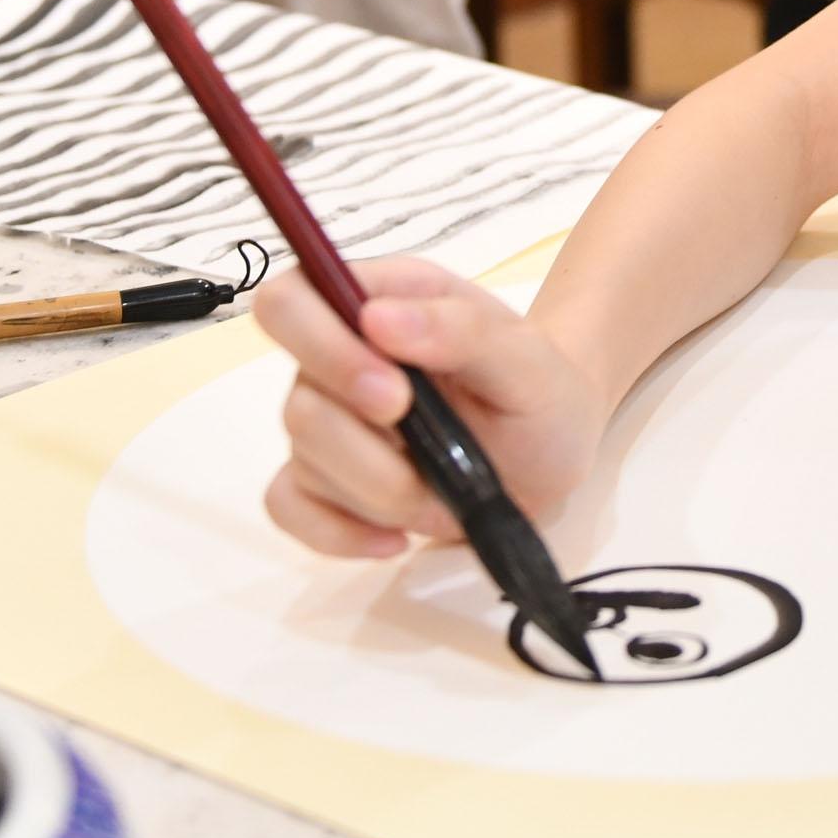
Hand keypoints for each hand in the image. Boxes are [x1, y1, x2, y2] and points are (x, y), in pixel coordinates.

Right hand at [252, 259, 609, 558]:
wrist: (547, 451)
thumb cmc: (538, 389)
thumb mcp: (525, 357)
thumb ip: (460, 329)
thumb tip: (376, 318)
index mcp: (379, 300)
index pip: (290, 302)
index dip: (318, 346)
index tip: (394, 391)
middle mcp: (338, 356)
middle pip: (297, 400)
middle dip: (361, 439)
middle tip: (424, 449)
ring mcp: (328, 422)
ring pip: (305, 460)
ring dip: (380, 490)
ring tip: (445, 488)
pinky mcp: (326, 482)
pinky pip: (292, 509)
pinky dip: (339, 532)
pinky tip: (396, 537)